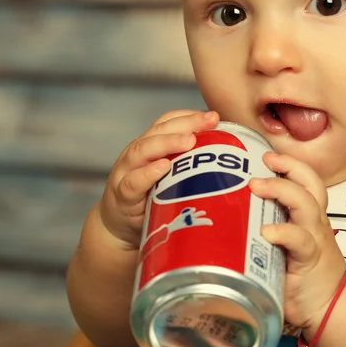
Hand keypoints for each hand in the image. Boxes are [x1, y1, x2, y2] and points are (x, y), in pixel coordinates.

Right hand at [98, 108, 218, 248]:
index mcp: (149, 147)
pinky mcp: (122, 197)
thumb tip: (228, 161)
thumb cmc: (150, 202)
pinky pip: (134, 182)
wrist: (118, 230)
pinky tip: (164, 167)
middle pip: (158, 131)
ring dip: (167, 143)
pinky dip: (148, 174)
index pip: (166, 122)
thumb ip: (187, 167)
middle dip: (185, 124)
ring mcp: (126, 173)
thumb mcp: (169, 180)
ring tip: (189, 141)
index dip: (189, 116)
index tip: (213, 116)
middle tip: (209, 121)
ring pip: (143, 150)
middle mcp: (135, 154)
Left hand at [249, 151, 345, 334]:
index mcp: (307, 216)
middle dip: (288, 166)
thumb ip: (260, 231)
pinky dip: (284, 232)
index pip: (305, 180)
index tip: (265, 153)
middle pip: (310, 183)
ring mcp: (314, 239)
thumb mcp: (282, 248)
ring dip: (281, 191)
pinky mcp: (309, 260)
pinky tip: (267, 232)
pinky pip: (300, 240)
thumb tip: (216, 220)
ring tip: (256, 185)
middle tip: (263, 160)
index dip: (289, 163)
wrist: (329, 308)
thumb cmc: (299, 276)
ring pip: (306, 204)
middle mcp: (313, 222)